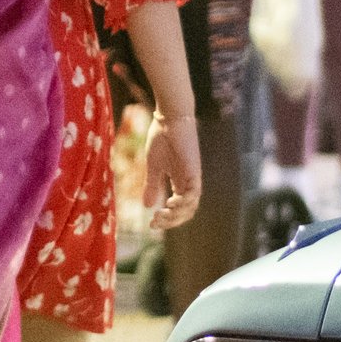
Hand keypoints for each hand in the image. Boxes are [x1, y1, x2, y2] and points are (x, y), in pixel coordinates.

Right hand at [142, 109, 203, 230]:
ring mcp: (192, 177)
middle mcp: (189, 183)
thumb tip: (147, 206)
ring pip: (191, 205)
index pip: (178, 209)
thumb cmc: (161, 138)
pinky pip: (194, 192)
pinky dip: (184, 202)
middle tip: (155, 222)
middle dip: (171, 221)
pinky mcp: (193, 169)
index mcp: (180, 182)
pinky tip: (170, 203)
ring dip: (177, 215)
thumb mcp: (153, 166)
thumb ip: (152, 185)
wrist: (168, 117)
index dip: (167, 220)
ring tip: (162, 214)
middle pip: (186, 212)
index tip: (151, 224)